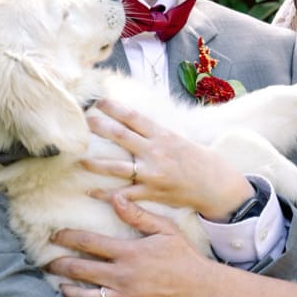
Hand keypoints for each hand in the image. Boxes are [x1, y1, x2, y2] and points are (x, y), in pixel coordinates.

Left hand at [50, 194, 214, 296]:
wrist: (205, 288)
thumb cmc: (184, 256)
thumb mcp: (165, 230)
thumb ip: (138, 215)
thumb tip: (115, 198)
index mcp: (129, 252)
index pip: (88, 242)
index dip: (67, 237)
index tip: (54, 236)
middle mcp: (123, 276)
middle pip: (80, 270)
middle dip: (59, 265)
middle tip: (47, 262)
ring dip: (68, 291)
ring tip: (60, 286)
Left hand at [84, 99, 251, 220]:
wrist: (217, 187)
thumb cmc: (200, 161)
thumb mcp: (181, 139)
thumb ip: (157, 133)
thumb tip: (136, 121)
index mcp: (163, 136)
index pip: (134, 117)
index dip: (114, 108)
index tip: (98, 101)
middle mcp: (156, 152)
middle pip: (121, 136)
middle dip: (99, 127)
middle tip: (82, 121)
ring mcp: (152, 174)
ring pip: (117, 167)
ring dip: (95, 164)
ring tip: (79, 160)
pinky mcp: (152, 193)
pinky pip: (124, 194)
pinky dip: (107, 195)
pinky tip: (91, 192)